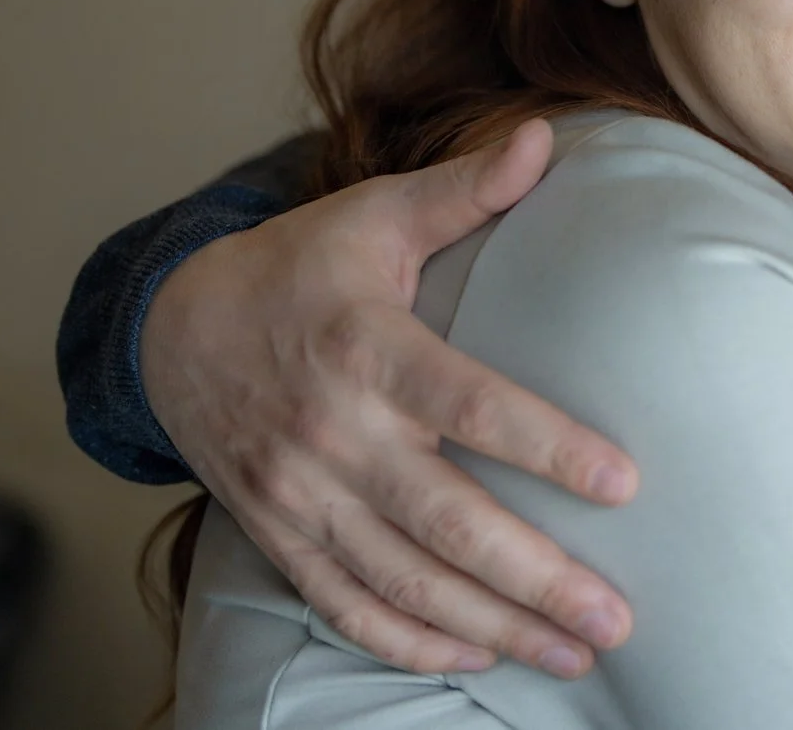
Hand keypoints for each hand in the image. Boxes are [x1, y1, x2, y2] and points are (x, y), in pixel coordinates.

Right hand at [142, 118, 637, 677]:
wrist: (169, 332)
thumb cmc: (298, 267)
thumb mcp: (373, 214)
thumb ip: (463, 190)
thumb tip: (544, 136)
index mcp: (367, 348)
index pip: (470, 406)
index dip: (546, 447)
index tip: (623, 483)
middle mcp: (334, 433)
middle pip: (445, 521)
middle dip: (536, 577)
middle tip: (617, 617)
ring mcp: (301, 496)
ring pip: (404, 579)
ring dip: (493, 625)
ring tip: (574, 654)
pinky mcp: (279, 535)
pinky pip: (346, 604)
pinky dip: (410, 640)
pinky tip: (478, 655)